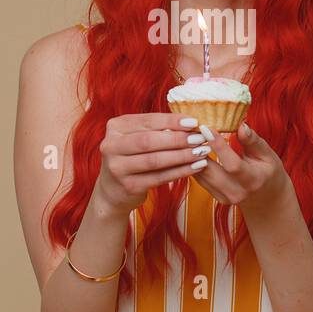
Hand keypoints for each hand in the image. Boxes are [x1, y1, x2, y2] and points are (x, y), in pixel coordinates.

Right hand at [91, 113, 212, 216]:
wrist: (113, 190)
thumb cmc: (132, 157)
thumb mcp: (136, 138)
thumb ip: (156, 130)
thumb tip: (190, 124)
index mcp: (115, 127)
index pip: (147, 121)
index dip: (172, 121)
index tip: (194, 122)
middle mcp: (110, 146)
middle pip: (149, 141)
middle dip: (177, 139)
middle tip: (200, 138)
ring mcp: (117, 168)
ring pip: (154, 160)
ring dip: (182, 156)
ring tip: (201, 153)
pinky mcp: (128, 186)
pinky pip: (159, 178)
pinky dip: (180, 172)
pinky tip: (196, 167)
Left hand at [192, 122, 293, 216]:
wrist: (267, 197)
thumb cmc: (269, 171)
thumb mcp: (267, 154)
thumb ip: (253, 141)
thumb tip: (241, 125)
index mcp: (253, 180)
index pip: (232, 165)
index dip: (218, 146)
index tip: (206, 128)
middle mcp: (237, 192)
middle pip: (210, 172)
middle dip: (198, 149)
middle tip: (191, 128)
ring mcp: (225, 197)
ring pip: (201, 175)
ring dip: (193, 155)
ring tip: (190, 135)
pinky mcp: (216, 197)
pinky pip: (200, 178)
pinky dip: (194, 162)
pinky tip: (192, 148)